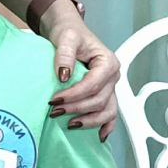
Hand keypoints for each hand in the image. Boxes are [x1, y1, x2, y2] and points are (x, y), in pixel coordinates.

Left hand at [42, 2, 119, 140]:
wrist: (68, 30)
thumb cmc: (69, 32)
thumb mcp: (66, 38)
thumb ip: (64, 55)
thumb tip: (63, 76)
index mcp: (107, 62)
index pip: (93, 85)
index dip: (75, 95)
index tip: (55, 99)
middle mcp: (112, 76)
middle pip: (99, 100)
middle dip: (77, 109)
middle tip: (55, 111)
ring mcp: (110, 87)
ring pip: (107, 111)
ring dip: (89, 121)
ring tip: (70, 125)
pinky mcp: (104, 93)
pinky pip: (110, 113)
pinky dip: (106, 126)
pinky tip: (98, 136)